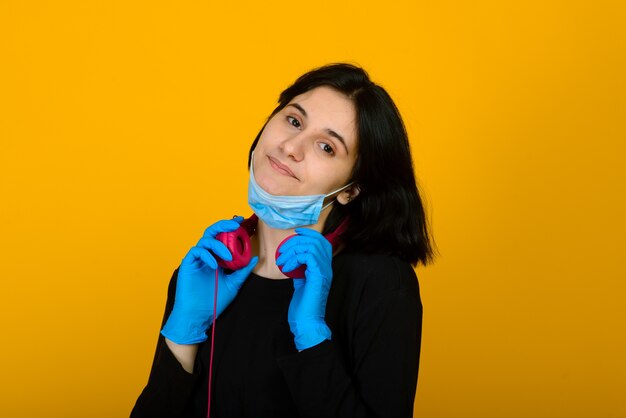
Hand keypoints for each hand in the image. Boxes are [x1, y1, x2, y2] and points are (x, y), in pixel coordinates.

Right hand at [161, 217, 257, 343]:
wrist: (198, 316)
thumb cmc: (214, 301)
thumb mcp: (233, 284)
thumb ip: (242, 271)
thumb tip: (255, 258)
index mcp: (217, 258)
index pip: (223, 238)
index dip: (230, 228)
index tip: (241, 222)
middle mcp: (207, 256)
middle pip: (212, 233)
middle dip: (223, 226)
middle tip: (234, 225)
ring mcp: (197, 260)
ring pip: (205, 240)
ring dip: (218, 244)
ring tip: (228, 256)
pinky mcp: (188, 264)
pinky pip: (196, 251)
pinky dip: (206, 254)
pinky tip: (214, 265)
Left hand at [276, 228, 332, 350]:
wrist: (307, 322)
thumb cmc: (304, 305)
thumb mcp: (302, 282)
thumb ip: (301, 268)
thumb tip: (294, 258)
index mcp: (325, 267)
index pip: (322, 241)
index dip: (309, 233)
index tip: (295, 233)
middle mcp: (328, 266)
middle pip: (316, 240)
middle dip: (296, 241)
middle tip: (282, 252)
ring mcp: (325, 270)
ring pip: (311, 246)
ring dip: (292, 250)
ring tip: (282, 261)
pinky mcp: (318, 275)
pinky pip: (307, 256)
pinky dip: (294, 259)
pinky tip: (286, 268)